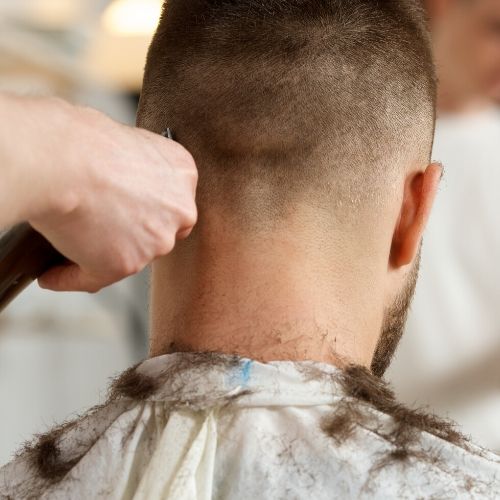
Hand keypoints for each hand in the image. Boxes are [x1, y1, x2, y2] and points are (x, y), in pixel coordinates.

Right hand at [25, 99, 197, 291]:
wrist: (61, 158)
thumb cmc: (81, 139)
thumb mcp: (125, 140)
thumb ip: (135, 168)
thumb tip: (113, 183)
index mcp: (181, 173)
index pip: (173, 203)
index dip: (149, 210)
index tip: (127, 212)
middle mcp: (178, 210)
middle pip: (159, 232)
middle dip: (133, 234)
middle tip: (99, 230)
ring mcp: (155, 241)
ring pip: (129, 257)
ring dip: (102, 255)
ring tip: (68, 247)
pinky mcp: (125, 264)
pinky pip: (93, 277)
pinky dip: (70, 277)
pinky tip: (52, 274)